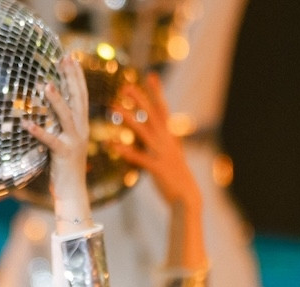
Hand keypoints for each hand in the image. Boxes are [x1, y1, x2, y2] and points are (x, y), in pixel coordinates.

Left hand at [25, 55, 91, 231]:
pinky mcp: (64, 155)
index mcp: (82, 126)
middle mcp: (81, 131)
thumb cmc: (65, 168)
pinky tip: (26, 123)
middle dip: (72, 78)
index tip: (70, 58)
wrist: (73, 193)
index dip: (77, 77)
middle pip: (79, 100)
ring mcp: (74, 143)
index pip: (81, 96)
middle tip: (65, 59)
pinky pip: (50, 141)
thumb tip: (41, 110)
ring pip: (67, 117)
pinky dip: (38, 132)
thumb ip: (57, 126)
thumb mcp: (62, 142)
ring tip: (46, 85)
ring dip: (57, 101)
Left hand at [110, 73, 200, 211]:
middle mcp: (167, 142)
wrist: (187, 198)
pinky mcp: (157, 169)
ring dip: (129, 118)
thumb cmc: (176, 177)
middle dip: (140, 100)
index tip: (151, 76)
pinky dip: (125, 150)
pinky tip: (112, 144)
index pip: (163, 110)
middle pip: (152, 116)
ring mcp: (162, 154)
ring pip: (144, 132)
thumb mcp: (169, 154)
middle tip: (126, 87)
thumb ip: (157, 142)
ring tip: (114, 108)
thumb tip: (144, 132)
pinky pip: (138, 157)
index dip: (157, 93)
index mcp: (170, 137)